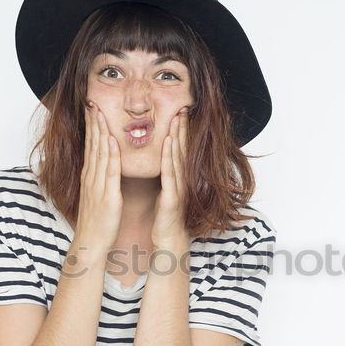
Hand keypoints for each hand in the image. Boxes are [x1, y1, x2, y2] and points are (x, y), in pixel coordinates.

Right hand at [74, 100, 121, 256]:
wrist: (91, 243)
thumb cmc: (96, 222)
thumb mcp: (96, 196)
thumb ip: (99, 180)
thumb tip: (100, 168)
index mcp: (90, 177)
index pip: (90, 146)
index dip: (91, 126)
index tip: (92, 108)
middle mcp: (91, 177)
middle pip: (92, 144)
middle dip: (92, 122)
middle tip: (92, 101)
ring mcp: (97, 185)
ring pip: (98, 153)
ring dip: (99, 131)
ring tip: (99, 111)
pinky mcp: (107, 195)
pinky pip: (108, 171)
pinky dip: (109, 154)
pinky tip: (110, 140)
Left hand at [152, 106, 190, 250]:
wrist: (168, 239)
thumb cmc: (165, 216)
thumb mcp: (166, 191)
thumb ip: (166, 176)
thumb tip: (162, 161)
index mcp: (177, 177)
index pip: (178, 149)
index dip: (180, 131)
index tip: (179, 112)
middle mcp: (181, 179)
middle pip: (181, 148)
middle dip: (182, 128)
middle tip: (182, 107)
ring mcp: (178, 187)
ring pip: (177, 157)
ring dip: (177, 136)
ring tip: (177, 117)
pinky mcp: (171, 197)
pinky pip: (170, 173)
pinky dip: (169, 156)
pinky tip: (168, 142)